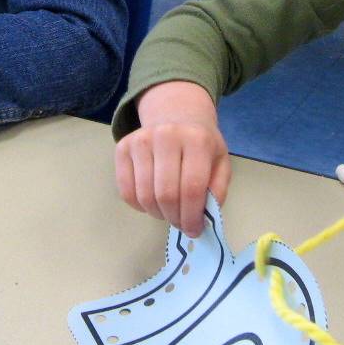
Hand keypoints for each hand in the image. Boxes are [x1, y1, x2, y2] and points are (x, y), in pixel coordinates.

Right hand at [115, 81, 229, 236]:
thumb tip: (202, 219)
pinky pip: (126, 191)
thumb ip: (216, 191)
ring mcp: (141, 139)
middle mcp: (167, 135)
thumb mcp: (220, 162)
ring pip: (144, 195)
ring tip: (168, 211)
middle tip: (181, 223)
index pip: (192, 188)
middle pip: (166, 194)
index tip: (194, 230)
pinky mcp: (123, 147)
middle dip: (174, 218)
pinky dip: (139, 206)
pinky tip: (152, 202)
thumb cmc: (201, 144)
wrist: (176, 115)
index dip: (192, 216)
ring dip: (157, 213)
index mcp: (197, 139)